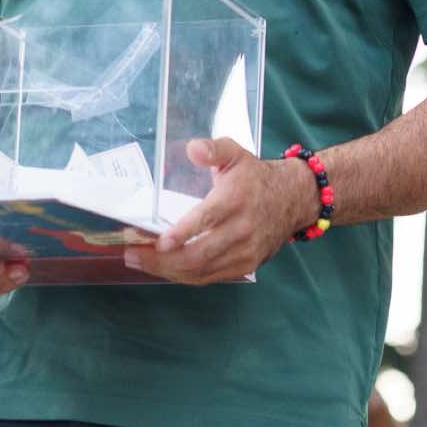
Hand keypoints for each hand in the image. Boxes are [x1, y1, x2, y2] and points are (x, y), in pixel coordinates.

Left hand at [122, 138, 317, 285]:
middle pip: (199, 253)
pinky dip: (185, 276)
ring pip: (202, 270)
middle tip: (133, 255)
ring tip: (141, 263)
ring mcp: (245, 252)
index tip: (161, 242)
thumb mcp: (235, 153)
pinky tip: (166, 269)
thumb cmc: (255, 177)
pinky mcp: (245, 266)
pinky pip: (210, 277)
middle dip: (162, 260)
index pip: (208, 219)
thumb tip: (193, 148)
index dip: (184, 232)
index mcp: (236, 199)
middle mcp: (242, 229)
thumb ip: (214, 149)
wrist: (293, 200)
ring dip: (168, 271)